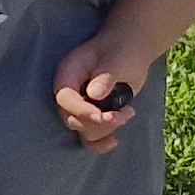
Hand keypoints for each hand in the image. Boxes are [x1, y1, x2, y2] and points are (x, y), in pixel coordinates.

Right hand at [51, 37, 153, 152]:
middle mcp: (70, 92)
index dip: (80, 110)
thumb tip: (94, 94)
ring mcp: (80, 105)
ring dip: (106, 129)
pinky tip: (113, 143)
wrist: (130, 51)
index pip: (64, 98)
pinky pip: (89, 136)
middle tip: (123, 115)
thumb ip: (105, 77)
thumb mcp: (117, 60)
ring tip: (128, 113)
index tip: (101, 116)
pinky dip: (100, 143)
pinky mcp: (92, 115)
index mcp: (68, 73)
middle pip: (72, 118)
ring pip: (83, 130)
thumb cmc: (122, 51)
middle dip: (98, 123)